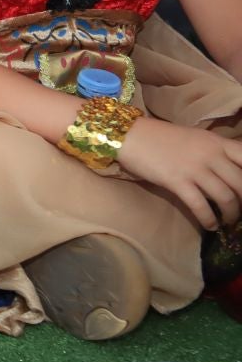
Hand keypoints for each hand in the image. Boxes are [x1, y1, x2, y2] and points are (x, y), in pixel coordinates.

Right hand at [116, 118, 241, 230]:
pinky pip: (201, 206)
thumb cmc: (162, 137)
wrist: (130, 135)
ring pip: (226, 197)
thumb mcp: (196, 139)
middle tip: (239, 211)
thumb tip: (232, 173)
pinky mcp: (177, 181)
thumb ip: (216, 152)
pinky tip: (210, 225)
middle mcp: (211, 154)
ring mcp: (194, 168)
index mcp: (217, 142)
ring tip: (227, 221)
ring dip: (231, 214)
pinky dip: (209, 219)